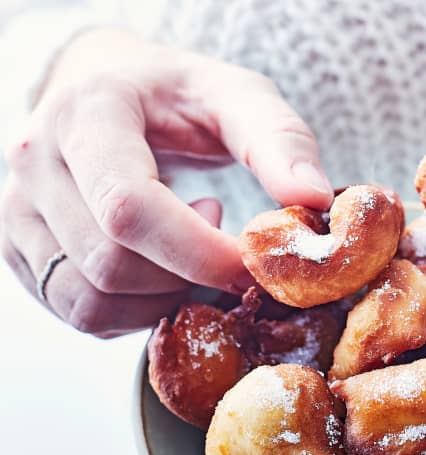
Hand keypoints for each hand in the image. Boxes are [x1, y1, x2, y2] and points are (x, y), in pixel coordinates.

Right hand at [0, 28, 332, 336]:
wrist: (109, 88)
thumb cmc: (177, 94)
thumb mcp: (237, 96)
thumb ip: (279, 140)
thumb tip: (314, 198)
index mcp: (88, 113)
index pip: (129, 209)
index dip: (199, 254)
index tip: (253, 266)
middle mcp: (36, 160)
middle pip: (111, 265)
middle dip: (188, 278)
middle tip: (223, 242)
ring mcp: (18, 207)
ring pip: (90, 301)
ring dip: (161, 298)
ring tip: (189, 247)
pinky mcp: (20, 246)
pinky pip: (78, 313)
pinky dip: (133, 311)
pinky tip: (159, 268)